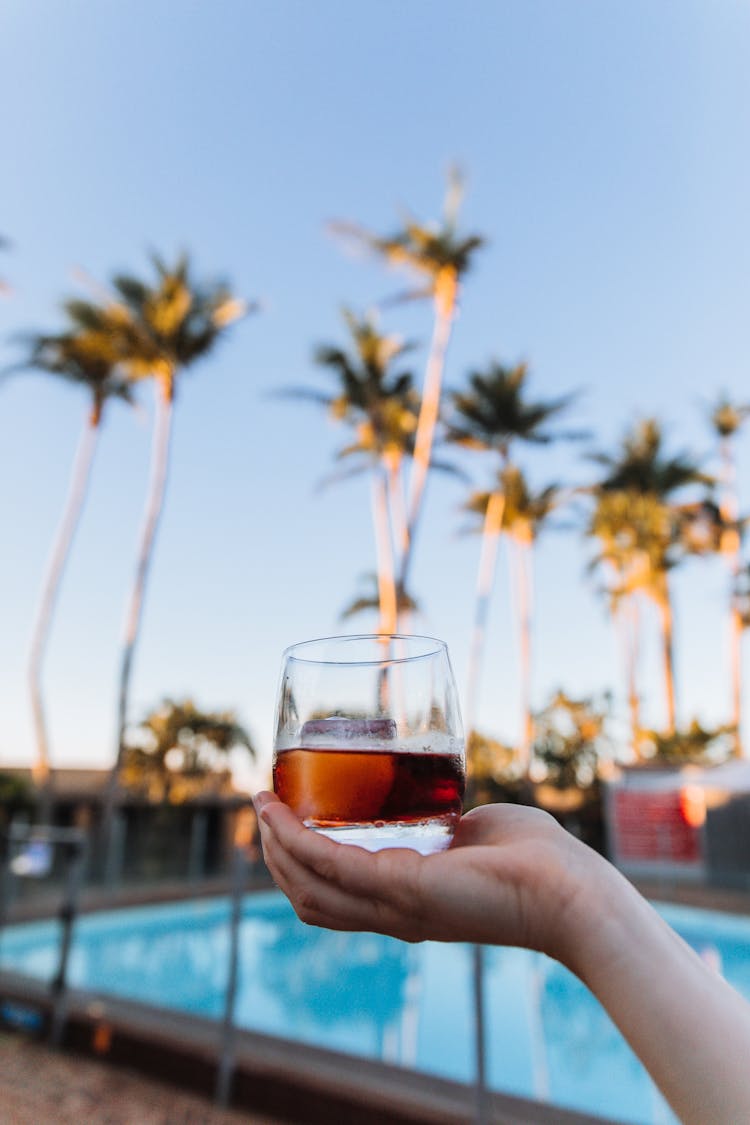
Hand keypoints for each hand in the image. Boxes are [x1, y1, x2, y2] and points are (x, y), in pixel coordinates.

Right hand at [254, 792, 593, 959]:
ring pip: (308, 884)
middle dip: (276, 854)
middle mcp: (393, 911)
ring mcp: (394, 904)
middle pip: (309, 895)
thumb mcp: (475, 836)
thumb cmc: (538, 860)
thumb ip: (449, 826)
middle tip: (263, 807)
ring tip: (262, 803)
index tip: (285, 821)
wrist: (571, 890)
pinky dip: (297, 839)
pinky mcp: (403, 886)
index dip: (301, 864)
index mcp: (408, 902)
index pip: (335, 895)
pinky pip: (330, 864)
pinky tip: (280, 812)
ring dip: (276, 845)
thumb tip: (438, 806)